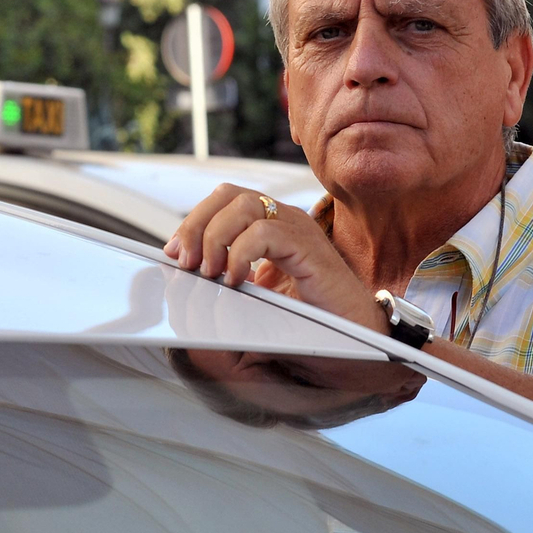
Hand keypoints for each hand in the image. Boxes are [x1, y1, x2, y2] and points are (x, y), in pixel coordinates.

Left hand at [164, 184, 386, 333]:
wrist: (358, 338)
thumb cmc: (311, 322)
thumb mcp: (257, 300)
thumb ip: (228, 287)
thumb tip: (187, 285)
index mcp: (271, 226)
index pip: (223, 200)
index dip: (192, 221)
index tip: (174, 253)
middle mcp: (284, 220)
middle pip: (228, 194)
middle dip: (195, 225)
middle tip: (185, 262)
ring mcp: (298, 230)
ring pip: (243, 206)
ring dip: (215, 238)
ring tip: (210, 272)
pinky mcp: (309, 249)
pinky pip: (264, 232)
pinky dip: (240, 254)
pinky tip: (237, 280)